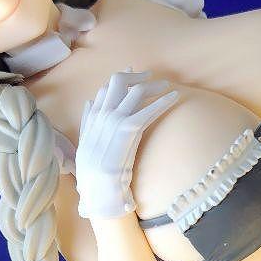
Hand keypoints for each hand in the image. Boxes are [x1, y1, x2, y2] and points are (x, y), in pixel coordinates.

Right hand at [75, 67, 179, 219]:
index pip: (107, 88)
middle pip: (119, 82)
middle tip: (152, 76)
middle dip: (137, 76)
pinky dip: (163, 101)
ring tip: (168, 86)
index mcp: (92, 116)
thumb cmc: (93, 171)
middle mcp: (102, 113)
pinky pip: (148, 109)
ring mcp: (114, 119)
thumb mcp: (86, 142)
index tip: (134, 74)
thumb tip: (90, 102)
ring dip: (154, 86)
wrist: (98, 186)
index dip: (122, 78)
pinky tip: (175, 97)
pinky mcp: (127, 128)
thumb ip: (87, 120)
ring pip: (136, 92)